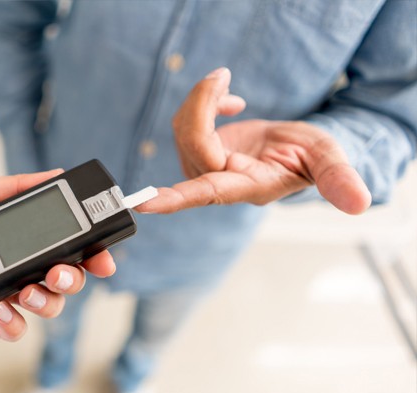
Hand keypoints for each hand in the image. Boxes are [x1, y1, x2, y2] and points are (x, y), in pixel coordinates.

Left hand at [0, 171, 115, 341]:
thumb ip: (17, 187)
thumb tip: (57, 174)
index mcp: (27, 235)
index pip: (71, 247)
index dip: (94, 255)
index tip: (105, 259)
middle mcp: (22, 263)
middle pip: (67, 280)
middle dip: (73, 280)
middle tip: (58, 273)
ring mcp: (5, 288)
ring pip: (46, 306)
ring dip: (46, 302)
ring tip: (26, 291)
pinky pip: (10, 327)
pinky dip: (13, 325)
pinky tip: (4, 312)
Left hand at [138, 68, 371, 214]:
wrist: (296, 149)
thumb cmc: (311, 157)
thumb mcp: (328, 162)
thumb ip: (338, 179)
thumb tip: (361, 202)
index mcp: (247, 185)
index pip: (207, 193)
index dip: (175, 199)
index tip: (142, 204)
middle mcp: (221, 179)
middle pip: (192, 142)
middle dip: (201, 104)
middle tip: (222, 77)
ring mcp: (206, 166)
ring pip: (182, 130)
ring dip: (200, 99)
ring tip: (224, 84)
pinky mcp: (200, 150)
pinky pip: (185, 123)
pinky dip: (202, 103)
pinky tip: (226, 100)